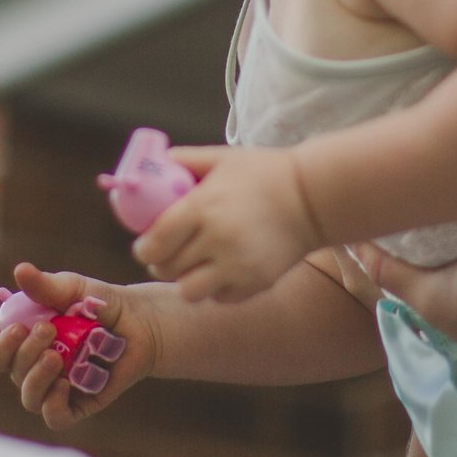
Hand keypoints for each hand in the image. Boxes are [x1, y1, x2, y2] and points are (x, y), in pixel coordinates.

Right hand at [0, 263, 159, 431]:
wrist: (142, 322)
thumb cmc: (102, 303)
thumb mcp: (74, 289)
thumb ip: (46, 286)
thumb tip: (19, 270)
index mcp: (29, 343)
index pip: (1, 356)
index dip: (2, 347)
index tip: (17, 327)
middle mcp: (39, 369)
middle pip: (15, 374)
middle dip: (25, 353)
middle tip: (48, 329)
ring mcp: (59, 388)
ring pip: (30, 399)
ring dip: (36, 377)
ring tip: (55, 356)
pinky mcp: (82, 404)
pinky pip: (56, 418)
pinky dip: (54, 404)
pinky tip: (65, 383)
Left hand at [132, 146, 319, 303]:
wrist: (314, 198)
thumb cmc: (265, 173)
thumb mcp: (223, 158)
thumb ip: (186, 160)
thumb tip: (154, 164)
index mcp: (203, 208)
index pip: (153, 243)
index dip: (143, 248)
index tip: (146, 244)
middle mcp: (217, 240)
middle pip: (166, 269)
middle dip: (161, 263)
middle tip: (168, 253)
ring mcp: (237, 266)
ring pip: (189, 291)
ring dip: (186, 280)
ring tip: (194, 265)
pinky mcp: (255, 284)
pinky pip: (219, 298)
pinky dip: (216, 288)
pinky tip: (223, 269)